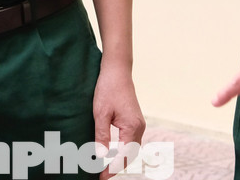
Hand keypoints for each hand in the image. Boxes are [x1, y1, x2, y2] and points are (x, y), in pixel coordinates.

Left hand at [91, 63, 144, 178]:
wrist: (117, 70)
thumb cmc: (108, 89)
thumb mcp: (100, 113)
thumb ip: (102, 135)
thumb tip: (101, 156)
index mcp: (132, 127)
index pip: (124, 156)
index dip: (112, 169)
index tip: (101, 177)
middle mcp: (139, 128)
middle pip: (131, 156)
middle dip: (117, 167)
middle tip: (101, 175)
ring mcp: (139, 124)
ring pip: (132, 149)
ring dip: (120, 160)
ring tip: (104, 168)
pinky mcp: (135, 121)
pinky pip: (131, 141)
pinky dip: (123, 151)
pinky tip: (111, 153)